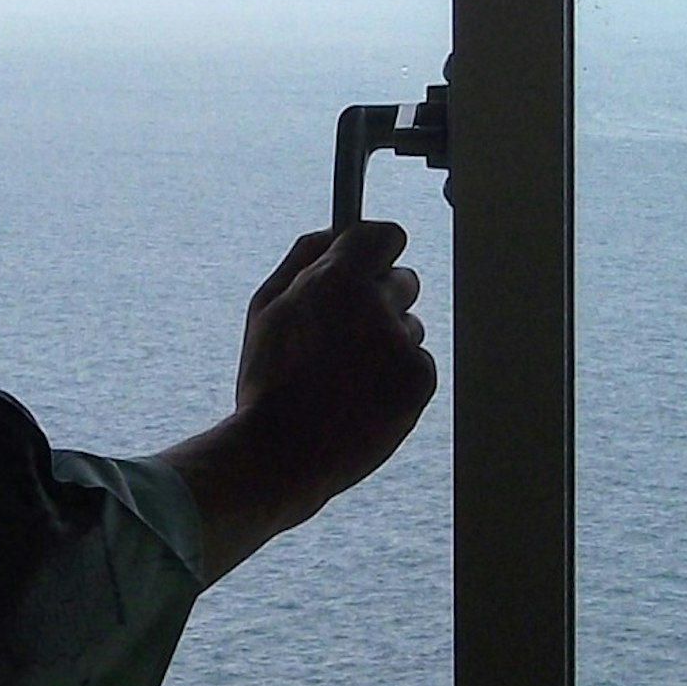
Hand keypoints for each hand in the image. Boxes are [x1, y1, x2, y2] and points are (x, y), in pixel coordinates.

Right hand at [157, 221, 437, 580]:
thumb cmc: (268, 380)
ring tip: (346, 378)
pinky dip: (397, 378)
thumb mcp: (265, 309)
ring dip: (387, 342)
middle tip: (347, 334)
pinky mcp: (420, 379)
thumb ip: (301, 260)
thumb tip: (333, 232)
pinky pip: (417, 364)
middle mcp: (377, 304)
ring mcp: (403, 343)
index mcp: (336, 279)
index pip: (385, 236)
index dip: (375, 250)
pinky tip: (363, 399)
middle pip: (404, 280)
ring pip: (410, 326)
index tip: (370, 262)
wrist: (284, 453)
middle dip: (380, 299)